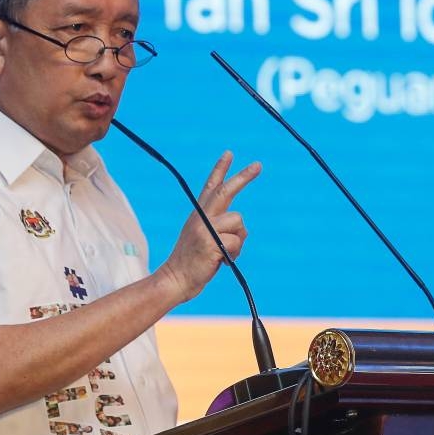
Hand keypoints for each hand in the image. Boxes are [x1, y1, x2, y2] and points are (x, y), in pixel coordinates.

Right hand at [159, 151, 260, 301]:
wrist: (174, 281)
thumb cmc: (193, 264)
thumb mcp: (205, 241)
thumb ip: (219, 230)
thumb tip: (241, 229)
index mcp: (199, 215)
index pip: (211, 187)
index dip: (220, 169)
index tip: (229, 153)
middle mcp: (201, 217)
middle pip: (225, 191)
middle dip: (243, 177)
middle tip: (259, 164)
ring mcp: (204, 229)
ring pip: (238, 222)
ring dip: (239, 240)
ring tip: (224, 254)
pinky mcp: (209, 242)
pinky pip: (236, 242)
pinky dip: (234, 254)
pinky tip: (221, 262)